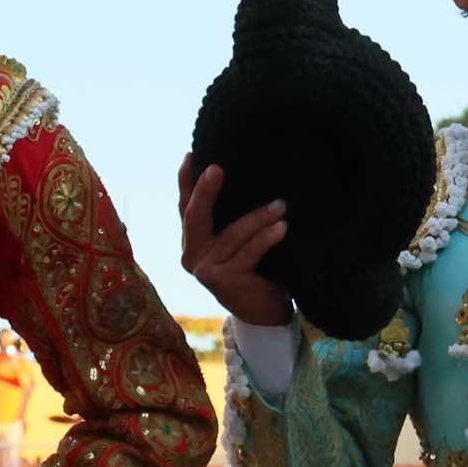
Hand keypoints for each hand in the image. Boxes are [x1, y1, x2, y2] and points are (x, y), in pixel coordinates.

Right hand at [176, 161, 295, 326]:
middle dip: (205, 190)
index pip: (185, 206)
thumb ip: (231, 216)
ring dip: (258, 217)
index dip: (185, 181)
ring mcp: (205, 270)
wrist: (264, 311)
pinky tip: (282, 227)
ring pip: (231, 235)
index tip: (191, 155)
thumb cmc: (255, 267)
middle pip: (194, 217)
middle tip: (217, 168)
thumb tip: (246, 171)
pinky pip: (248, 253)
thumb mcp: (239, 240)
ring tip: (281, 205)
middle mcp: (191, 254)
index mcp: (192, 241)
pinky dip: (266, 238)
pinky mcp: (224, 283)